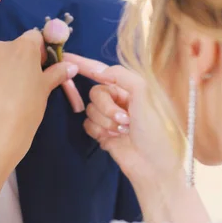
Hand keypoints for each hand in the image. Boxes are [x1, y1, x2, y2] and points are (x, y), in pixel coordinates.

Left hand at [0, 30, 78, 168]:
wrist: (0, 128)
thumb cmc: (29, 105)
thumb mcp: (46, 87)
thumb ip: (58, 72)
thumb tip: (71, 66)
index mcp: (24, 46)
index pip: (35, 36)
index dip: (40, 50)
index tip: (43, 66)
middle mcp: (2, 46)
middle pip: (16, 46)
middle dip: (23, 58)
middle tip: (29, 80)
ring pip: (1, 57)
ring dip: (8, 66)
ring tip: (13, 89)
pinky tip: (0, 93)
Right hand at [64, 54, 190, 219]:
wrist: (152, 165)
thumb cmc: (156, 131)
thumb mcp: (145, 95)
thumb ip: (123, 75)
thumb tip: (100, 71)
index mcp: (130, 88)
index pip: (103, 71)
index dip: (84, 64)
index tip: (66, 57)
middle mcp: (119, 101)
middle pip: (95, 93)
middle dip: (107, 106)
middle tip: (125, 120)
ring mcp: (109, 117)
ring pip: (90, 110)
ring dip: (106, 121)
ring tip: (124, 132)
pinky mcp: (102, 134)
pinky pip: (88, 125)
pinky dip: (98, 131)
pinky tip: (113, 138)